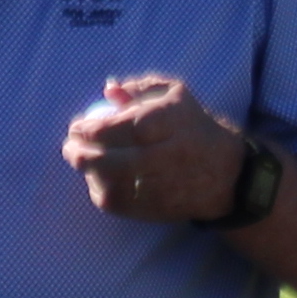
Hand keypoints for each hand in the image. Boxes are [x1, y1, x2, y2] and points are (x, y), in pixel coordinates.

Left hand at [64, 72, 251, 226]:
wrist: (226, 175)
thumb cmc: (191, 127)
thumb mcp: (174, 95)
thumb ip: (139, 88)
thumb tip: (108, 89)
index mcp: (173, 122)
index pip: (124, 127)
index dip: (93, 129)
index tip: (77, 126)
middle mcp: (170, 156)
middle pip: (114, 161)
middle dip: (82, 154)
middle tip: (70, 146)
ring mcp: (163, 187)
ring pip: (112, 185)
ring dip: (88, 173)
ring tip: (80, 160)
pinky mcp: (156, 209)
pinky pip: (118, 203)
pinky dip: (100, 191)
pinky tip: (97, 179)